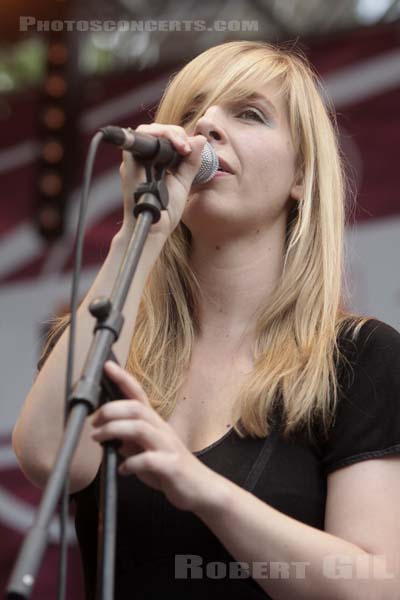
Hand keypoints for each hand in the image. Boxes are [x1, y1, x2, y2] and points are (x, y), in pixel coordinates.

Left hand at [91, 360, 224, 513]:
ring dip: (115, 430)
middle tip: (93, 420)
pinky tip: (123, 469)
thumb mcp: (148, 451)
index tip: (108, 366)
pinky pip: (149, 460)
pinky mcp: (172, 466)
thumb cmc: (172, 468)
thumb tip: (110, 437)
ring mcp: (168, 447)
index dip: (124, 379)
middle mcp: (162, 430)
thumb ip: (130, 442)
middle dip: (111, 409)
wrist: (201, 488)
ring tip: (98, 438)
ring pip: (140, 429)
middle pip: (136, 409)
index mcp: (156, 424)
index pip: (139, 395)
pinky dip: (131, 463)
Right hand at [119, 124, 206, 239]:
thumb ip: (191, 162)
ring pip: (149, 130)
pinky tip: (174, 147)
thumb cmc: (166, 210)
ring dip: (168, 134)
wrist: (155, 227)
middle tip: (187, 148)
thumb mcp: (183, 182)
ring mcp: (134, 161)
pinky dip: (157, 136)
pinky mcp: (130, 163)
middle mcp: (141, 160)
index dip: (178, 138)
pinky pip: (140, 137)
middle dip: (175, 133)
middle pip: (157, 131)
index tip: (190, 150)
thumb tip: (199, 139)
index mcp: (153, 163)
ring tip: (182, 147)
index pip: (164, 139)